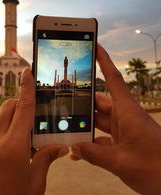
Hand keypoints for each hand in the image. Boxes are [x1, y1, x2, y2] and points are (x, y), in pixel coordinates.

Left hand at [0, 68, 67, 194]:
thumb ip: (46, 158)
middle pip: (10, 107)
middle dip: (23, 103)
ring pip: (3, 117)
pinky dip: (10, 129)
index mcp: (13, 147)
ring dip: (17, 117)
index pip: (22, 108)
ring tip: (31, 134)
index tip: (27, 72)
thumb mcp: (35, 182)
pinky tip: (21, 145)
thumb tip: (60, 147)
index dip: (26, 88)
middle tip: (38, 113)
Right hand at [71, 45, 160, 194]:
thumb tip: (74, 148)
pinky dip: (91, 144)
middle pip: (99, 102)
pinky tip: (78, 151)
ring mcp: (124, 129)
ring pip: (99, 121)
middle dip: (82, 102)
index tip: (95, 46)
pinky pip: (103, 138)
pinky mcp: (123, 142)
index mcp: (127, 111)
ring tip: (66, 127)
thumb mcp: (120, 162)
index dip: (104, 61)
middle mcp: (124, 116)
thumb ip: (94, 154)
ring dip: (85, 126)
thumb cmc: (156, 167)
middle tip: (62, 99)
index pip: (113, 79)